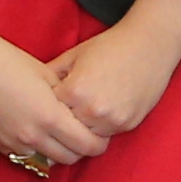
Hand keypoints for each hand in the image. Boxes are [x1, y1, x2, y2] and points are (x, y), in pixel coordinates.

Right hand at [0, 16, 110, 177]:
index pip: (87, 145)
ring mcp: (12, 143)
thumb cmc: (9, 61)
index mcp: (49, 117)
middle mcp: (32, 136)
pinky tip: (36, 134)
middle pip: (70, 159)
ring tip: (59, 136)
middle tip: (83, 136)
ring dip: (58, 153)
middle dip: (81, 149)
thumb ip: (68, 99)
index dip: (99, 143)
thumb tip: (85, 112)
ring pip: (47, 162)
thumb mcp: (47, 75)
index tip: (100, 135)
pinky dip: (36, 151)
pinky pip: (24, 158)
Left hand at [46, 0, 180, 141]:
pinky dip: (101, 127)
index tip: (47, 104)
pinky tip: (100, 112)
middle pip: (66, 129)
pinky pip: (106, 134)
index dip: (48, 107)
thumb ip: (50, 74)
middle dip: (64, 122)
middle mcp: (92, 110)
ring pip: (86, 137)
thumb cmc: (110, 46)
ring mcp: (112, 120)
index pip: (50, 112)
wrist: (150, 44)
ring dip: (82, 129)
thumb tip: (30, 91)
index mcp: (75, 91)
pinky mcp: (128, 125)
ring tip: (82, 114)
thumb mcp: (74, 55)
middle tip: (62, 115)